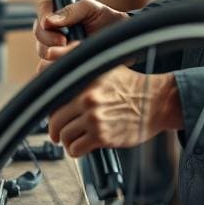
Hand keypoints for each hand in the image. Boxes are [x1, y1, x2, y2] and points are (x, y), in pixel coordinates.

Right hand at [33, 0, 127, 60]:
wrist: (124, 43)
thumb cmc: (109, 22)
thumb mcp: (93, 9)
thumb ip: (72, 10)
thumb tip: (50, 20)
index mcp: (60, 14)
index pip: (42, 12)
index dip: (43, 19)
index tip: (52, 26)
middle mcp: (55, 32)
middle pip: (39, 34)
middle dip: (49, 39)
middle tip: (64, 42)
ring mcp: (57, 50)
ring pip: (42, 54)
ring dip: (55, 55)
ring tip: (73, 54)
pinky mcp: (61, 68)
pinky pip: (48, 71)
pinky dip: (57, 69)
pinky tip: (71, 66)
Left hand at [44, 66, 183, 156]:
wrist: (156, 102)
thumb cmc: (130, 84)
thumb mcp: (104, 63)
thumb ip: (75, 55)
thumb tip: (49, 54)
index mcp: (85, 79)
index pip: (51, 94)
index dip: (46, 105)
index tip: (49, 111)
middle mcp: (87, 98)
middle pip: (55, 119)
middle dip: (54, 127)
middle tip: (58, 131)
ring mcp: (94, 118)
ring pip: (64, 135)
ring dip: (65, 140)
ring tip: (71, 138)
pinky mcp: (102, 137)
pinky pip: (76, 149)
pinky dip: (75, 150)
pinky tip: (80, 146)